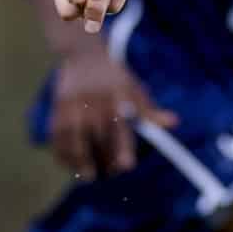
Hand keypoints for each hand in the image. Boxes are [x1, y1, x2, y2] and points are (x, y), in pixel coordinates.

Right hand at [48, 53, 177, 180]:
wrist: (83, 54)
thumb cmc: (115, 77)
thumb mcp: (134, 89)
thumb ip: (150, 111)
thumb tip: (174, 123)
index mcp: (116, 98)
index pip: (120, 127)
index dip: (123, 147)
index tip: (126, 166)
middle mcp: (94, 102)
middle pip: (97, 137)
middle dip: (103, 159)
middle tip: (110, 174)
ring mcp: (73, 105)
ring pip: (74, 139)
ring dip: (79, 160)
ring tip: (88, 176)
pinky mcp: (59, 108)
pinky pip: (57, 135)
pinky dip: (62, 152)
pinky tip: (68, 165)